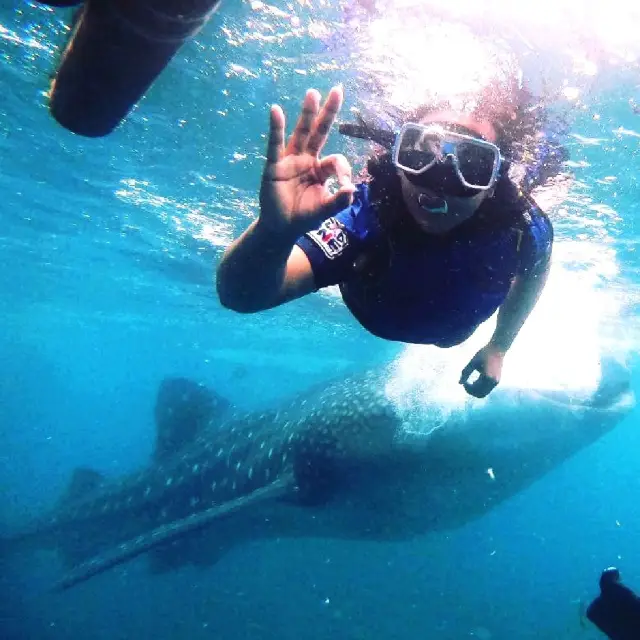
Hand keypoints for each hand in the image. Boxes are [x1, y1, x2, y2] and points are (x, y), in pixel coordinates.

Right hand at [259, 86, 355, 238]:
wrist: (281, 228)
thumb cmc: (303, 217)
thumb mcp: (324, 210)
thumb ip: (338, 201)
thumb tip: (352, 189)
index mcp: (321, 170)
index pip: (335, 160)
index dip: (343, 171)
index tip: (345, 186)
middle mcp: (307, 160)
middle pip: (320, 132)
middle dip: (328, 113)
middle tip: (338, 90)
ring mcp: (290, 161)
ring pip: (301, 133)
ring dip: (307, 114)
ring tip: (313, 94)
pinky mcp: (274, 166)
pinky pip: (275, 145)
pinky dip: (276, 128)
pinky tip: (276, 111)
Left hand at [459, 345, 504, 397]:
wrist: (498, 348)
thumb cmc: (484, 353)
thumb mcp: (473, 362)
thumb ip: (465, 373)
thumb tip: (459, 383)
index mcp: (488, 377)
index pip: (476, 390)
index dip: (468, 388)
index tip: (464, 382)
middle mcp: (493, 382)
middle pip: (480, 394)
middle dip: (471, 391)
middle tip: (465, 384)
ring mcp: (496, 382)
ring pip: (484, 393)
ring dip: (476, 390)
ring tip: (470, 382)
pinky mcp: (496, 381)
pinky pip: (487, 389)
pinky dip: (480, 388)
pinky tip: (475, 381)